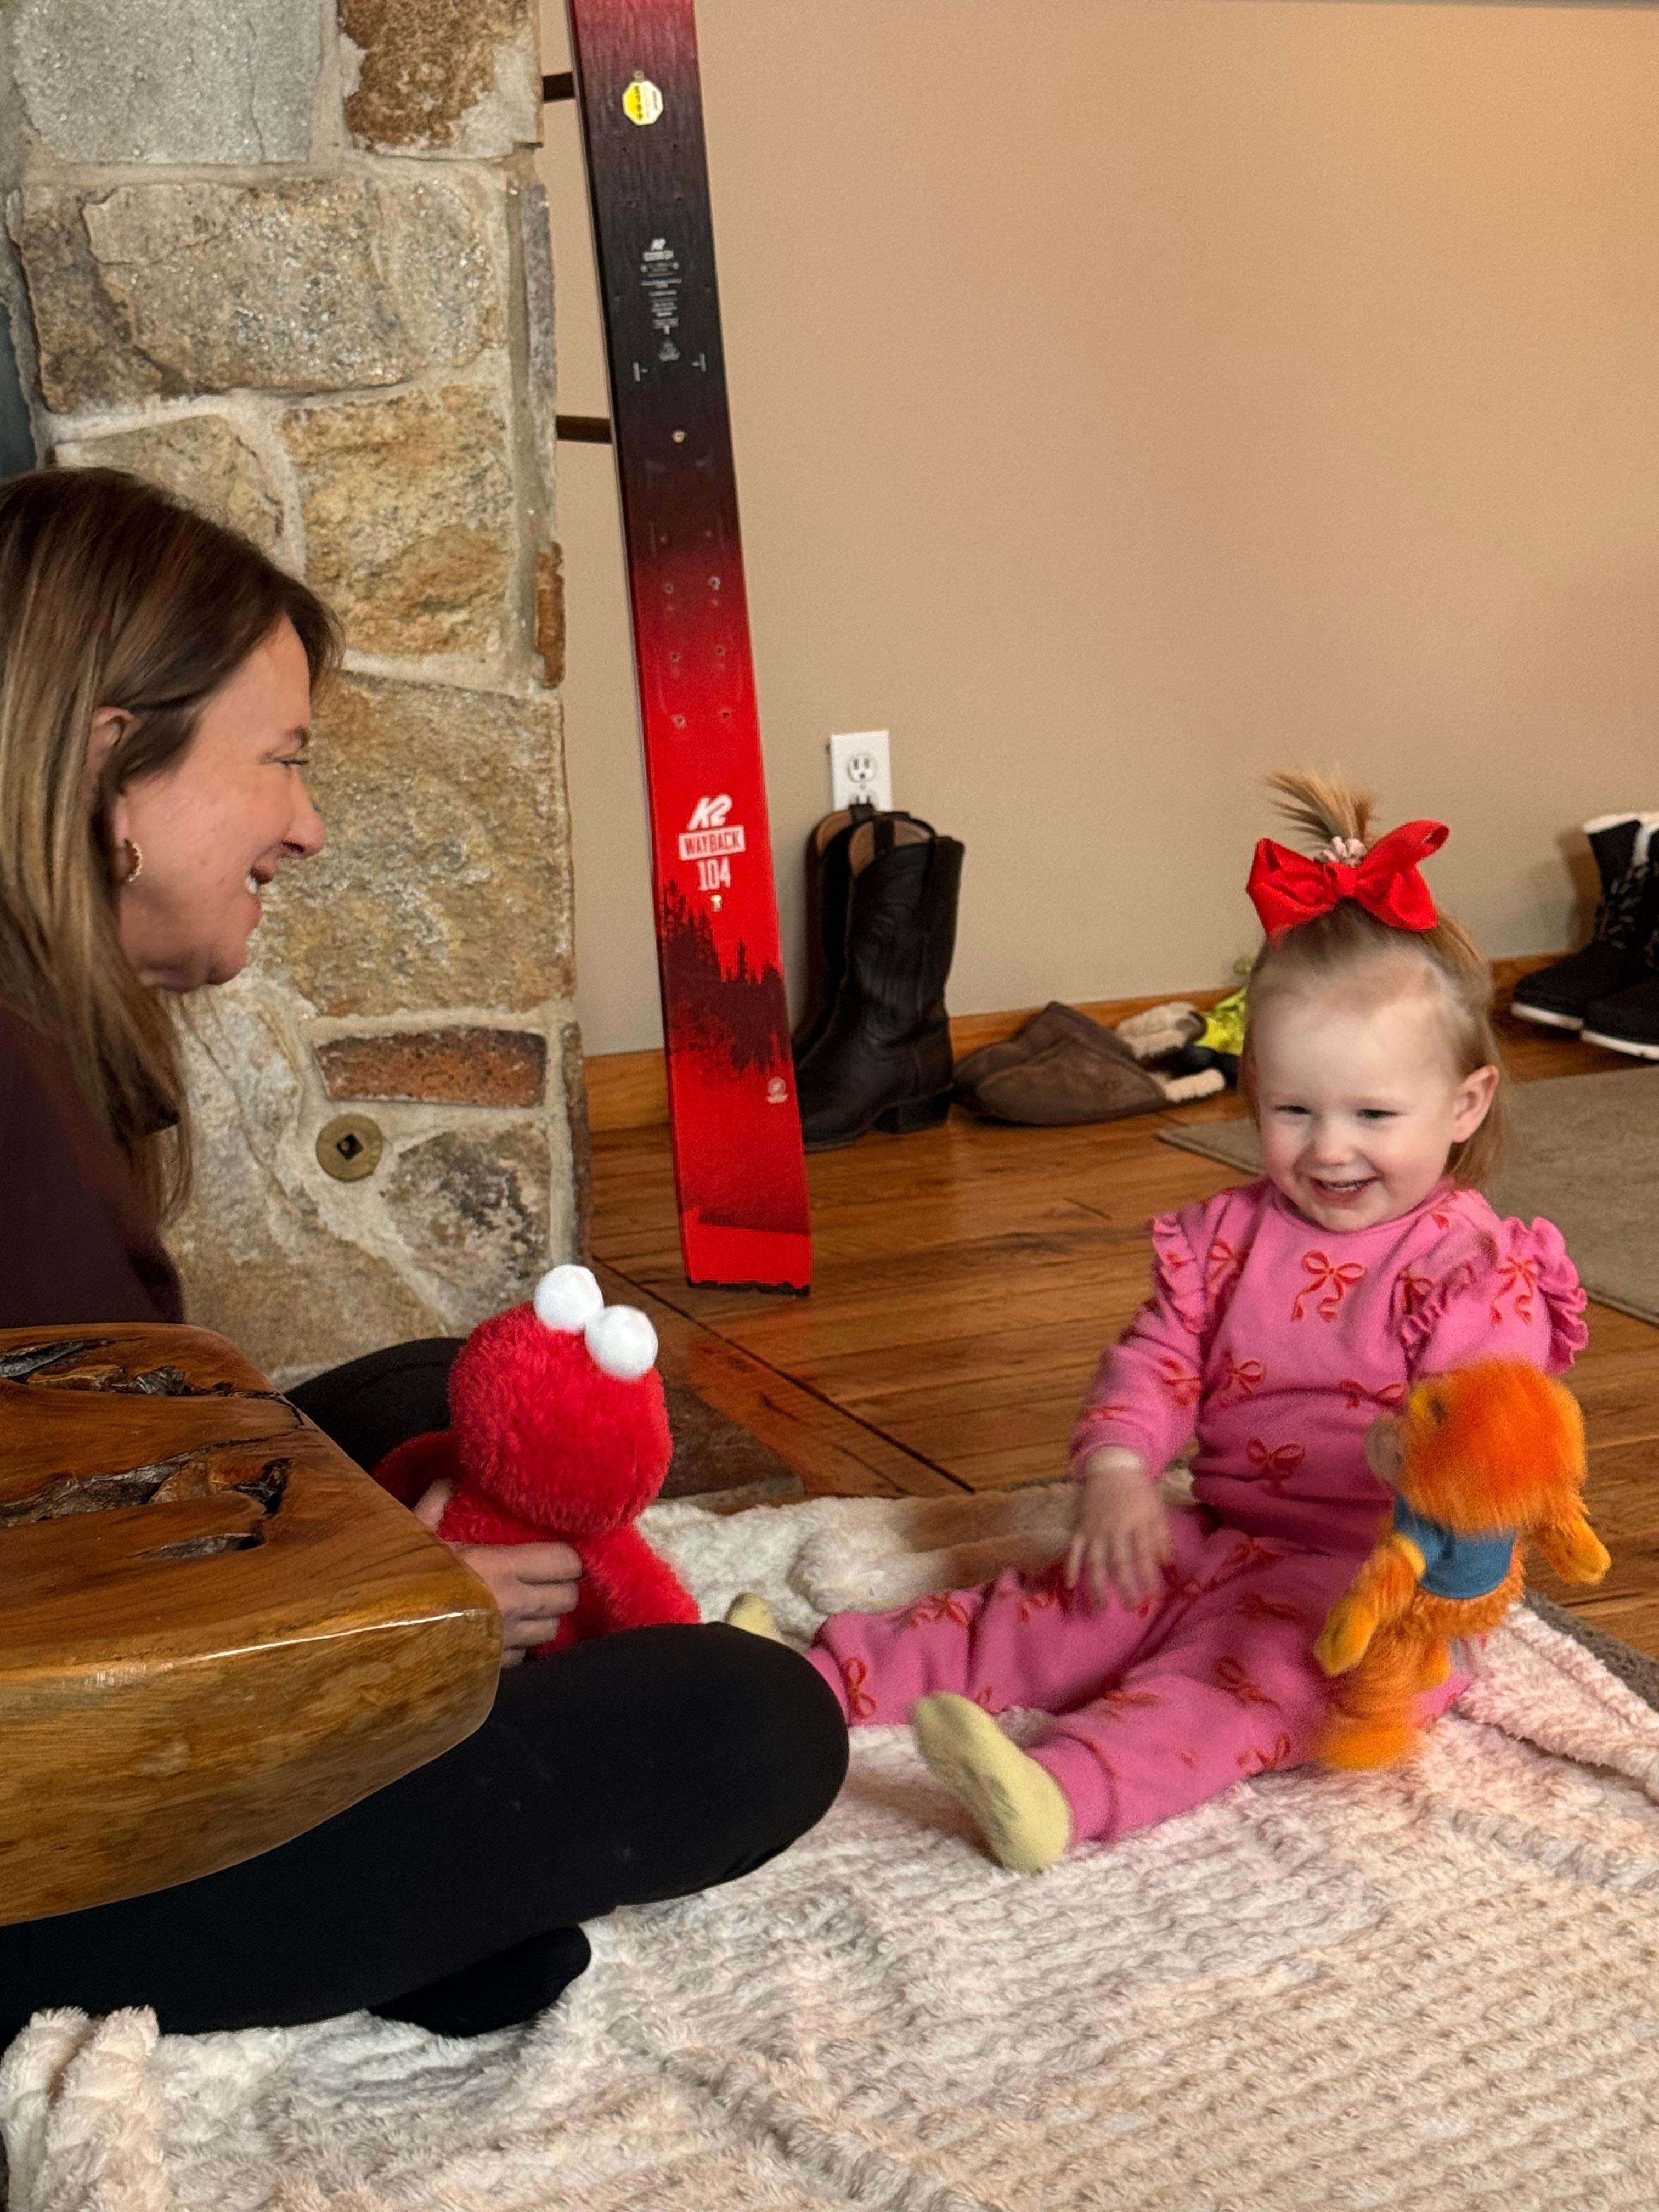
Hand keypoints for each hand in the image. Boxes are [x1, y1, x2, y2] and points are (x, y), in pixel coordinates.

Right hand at [414, 1480, 581, 1665]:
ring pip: (552, 1630)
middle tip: (547, 1575)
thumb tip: (452, 1477)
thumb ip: (438, 1502)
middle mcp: (512, 1606)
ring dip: (546, 1616)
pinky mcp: (493, 1668)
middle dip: (563, 1586)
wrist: (373, 1635)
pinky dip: (523, 1644)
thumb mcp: (413, 1534)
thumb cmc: (396, 1581)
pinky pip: (526, 1656)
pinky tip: (506, 1631)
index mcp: (499, 1567)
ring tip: (529, 1603)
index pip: (566, 1562)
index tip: (558, 1549)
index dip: (568, 1556)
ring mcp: (504, 1641)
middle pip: (568, 1598)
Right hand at [1064, 1449, 1171, 1607]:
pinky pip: (1073, 1549)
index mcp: (1137, 1524)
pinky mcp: (1079, 1527)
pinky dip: (1070, 1566)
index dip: (1149, 1577)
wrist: (1111, 1465)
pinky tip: (1070, 1585)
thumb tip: (1167, 1565)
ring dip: (1096, 1584)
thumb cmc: (1138, 1490)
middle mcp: (1115, 1529)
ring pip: (1094, 1560)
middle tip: (1130, 1607)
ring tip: (1100, 1606)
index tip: (1154, 1597)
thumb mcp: (1156, 1509)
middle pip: (1120, 1562)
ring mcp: (1094, 1529)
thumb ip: (1161, 1537)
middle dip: (1125, 1586)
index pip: (1144, 1555)